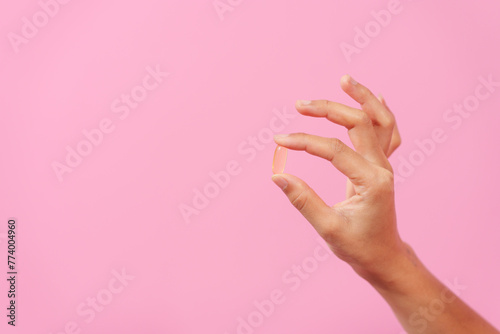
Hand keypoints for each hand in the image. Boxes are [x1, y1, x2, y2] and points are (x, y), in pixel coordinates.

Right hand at [271, 75, 405, 283]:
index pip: (335, 150)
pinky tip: (373, 97)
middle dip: (329, 109)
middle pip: (360, 124)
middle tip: (300, 105)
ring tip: (344, 80)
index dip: (305, 142)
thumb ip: (303, 200)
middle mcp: (383, 169)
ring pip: (381, 121)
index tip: (279, 141)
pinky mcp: (382, 166)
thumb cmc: (358, 246)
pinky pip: (387, 132)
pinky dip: (380, 112)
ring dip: (363, 99)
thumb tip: (277, 175)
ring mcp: (386, 165)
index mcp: (372, 182)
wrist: (383, 257)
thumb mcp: (328, 228)